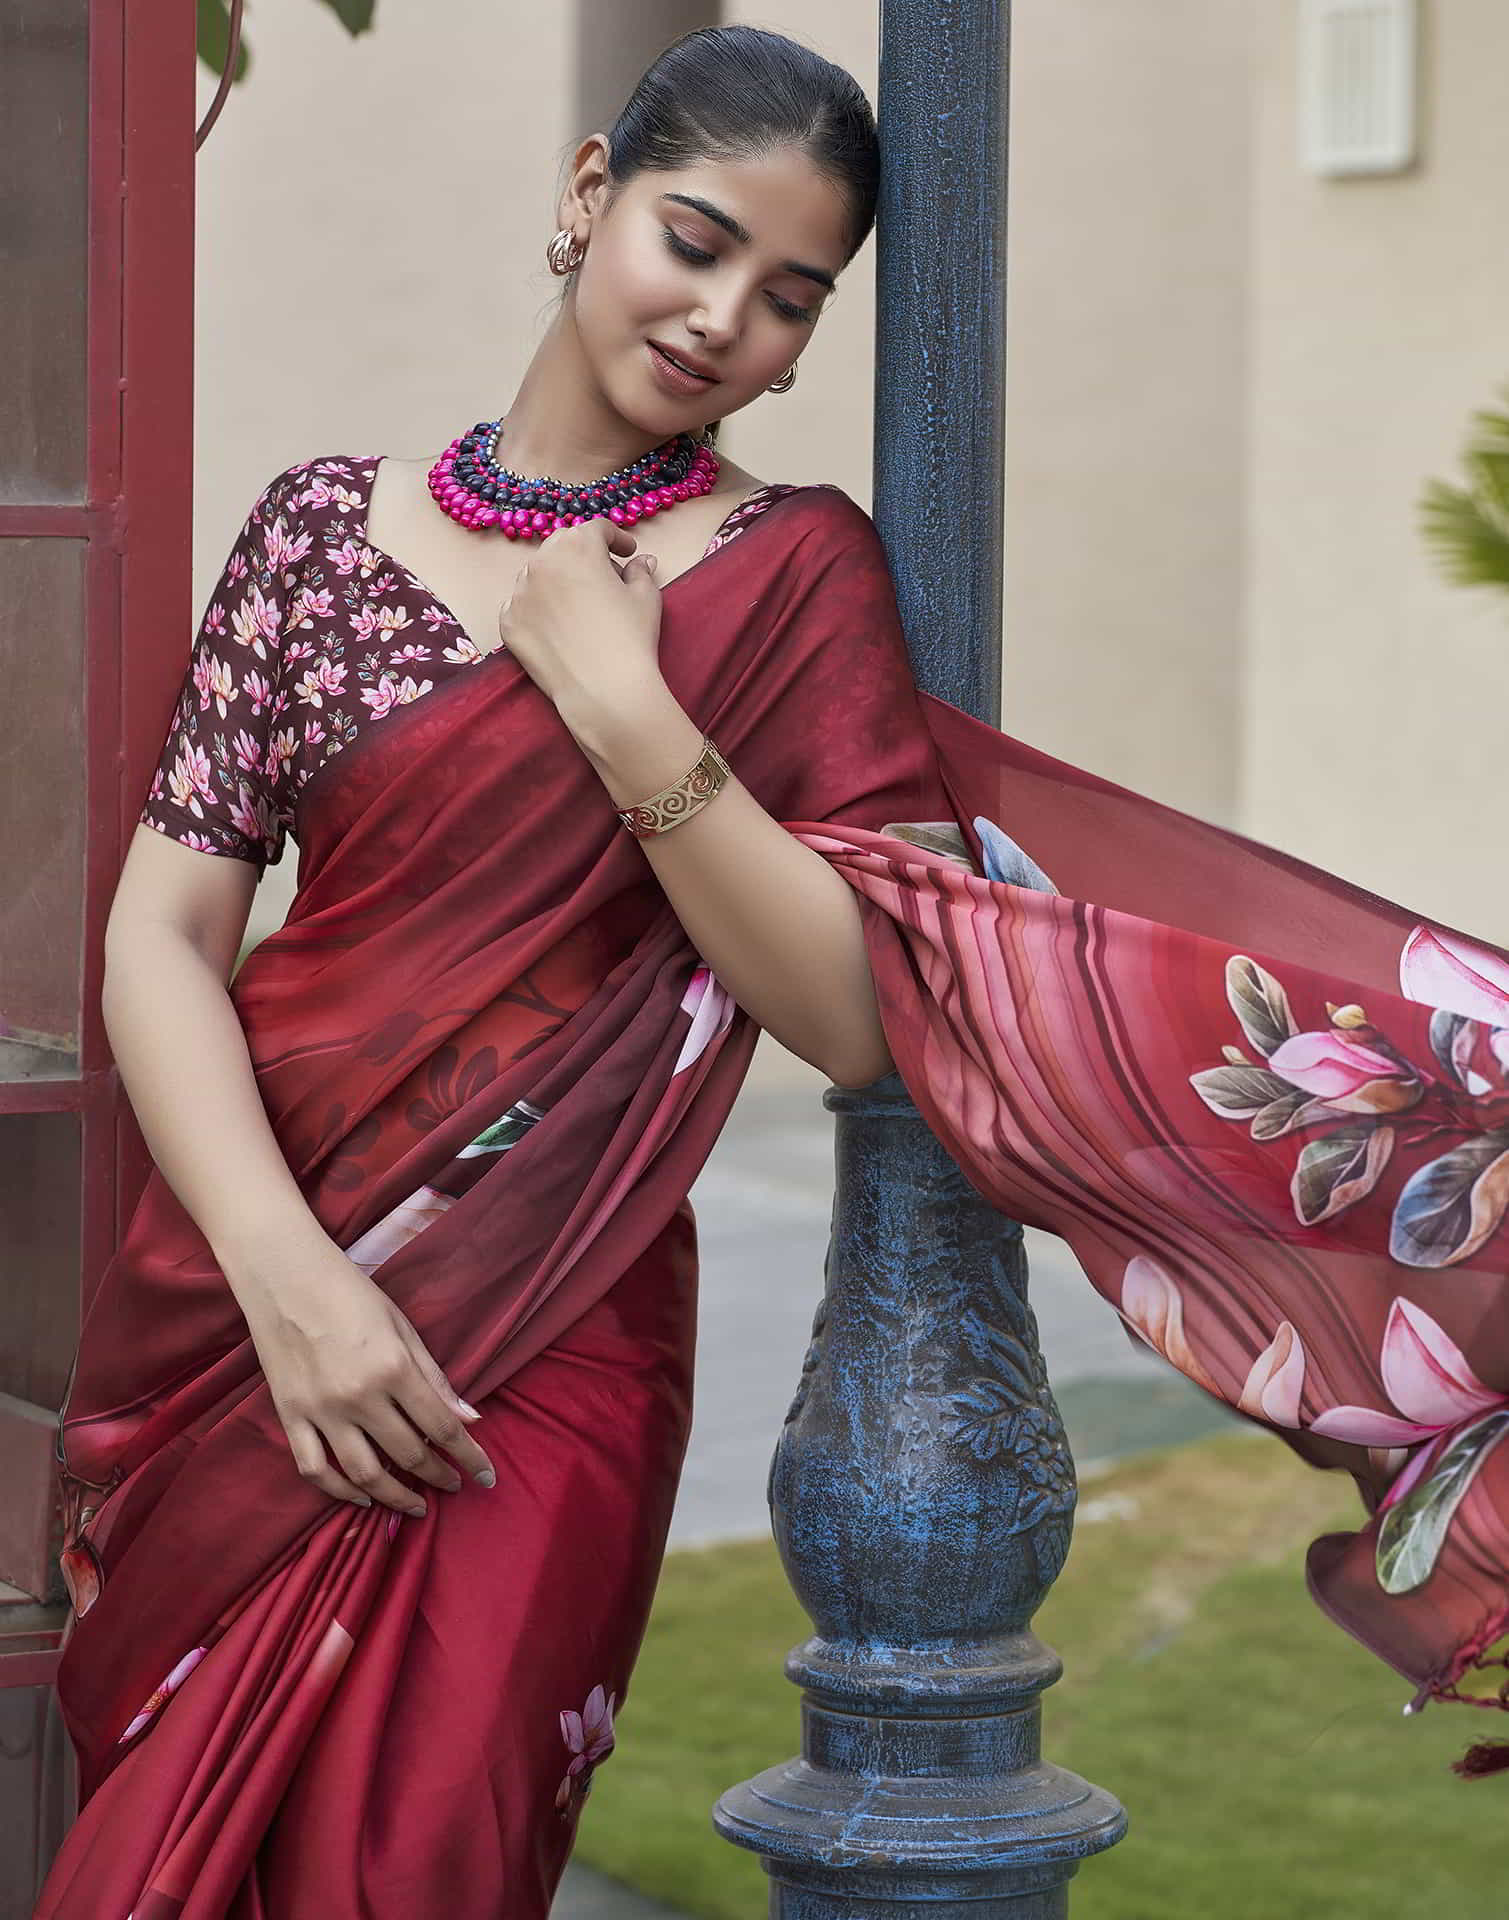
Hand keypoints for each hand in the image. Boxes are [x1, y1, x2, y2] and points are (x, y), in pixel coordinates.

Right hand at [231, 1238, 495, 1515]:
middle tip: (454, 1486)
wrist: (285, 1276)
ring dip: (395, 1496)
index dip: (470, 1457)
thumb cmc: (351, 1294)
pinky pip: (315, 1469)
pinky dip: (339, 1491)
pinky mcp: (290, 1416)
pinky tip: (361, 1497)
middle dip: (439, 1477)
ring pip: (364, 1474)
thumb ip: (434, 1377)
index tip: (486, 1477)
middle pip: (408, 1455)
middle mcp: (359, 1397)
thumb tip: (470, 1419)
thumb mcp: (403, 1327)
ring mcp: (321, 1411)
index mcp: (394, 1369)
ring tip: (415, 1505)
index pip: (443, 1428)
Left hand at [496, 517, 663, 712]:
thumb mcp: (646, 598)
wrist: (603, 690)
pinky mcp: (508, 622)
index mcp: (578, 546)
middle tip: (603, 575)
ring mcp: (520, 592)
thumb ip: (640, 572)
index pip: (597, 529)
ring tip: (578, 602)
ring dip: (558, 579)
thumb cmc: (631, 639)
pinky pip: (523, 605)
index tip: (626, 552)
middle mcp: (542, 561)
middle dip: (584, 555)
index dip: (616, 538)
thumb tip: (641, 562)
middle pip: (563, 545)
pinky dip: (539, 608)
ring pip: (539, 574)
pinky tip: (557, 625)